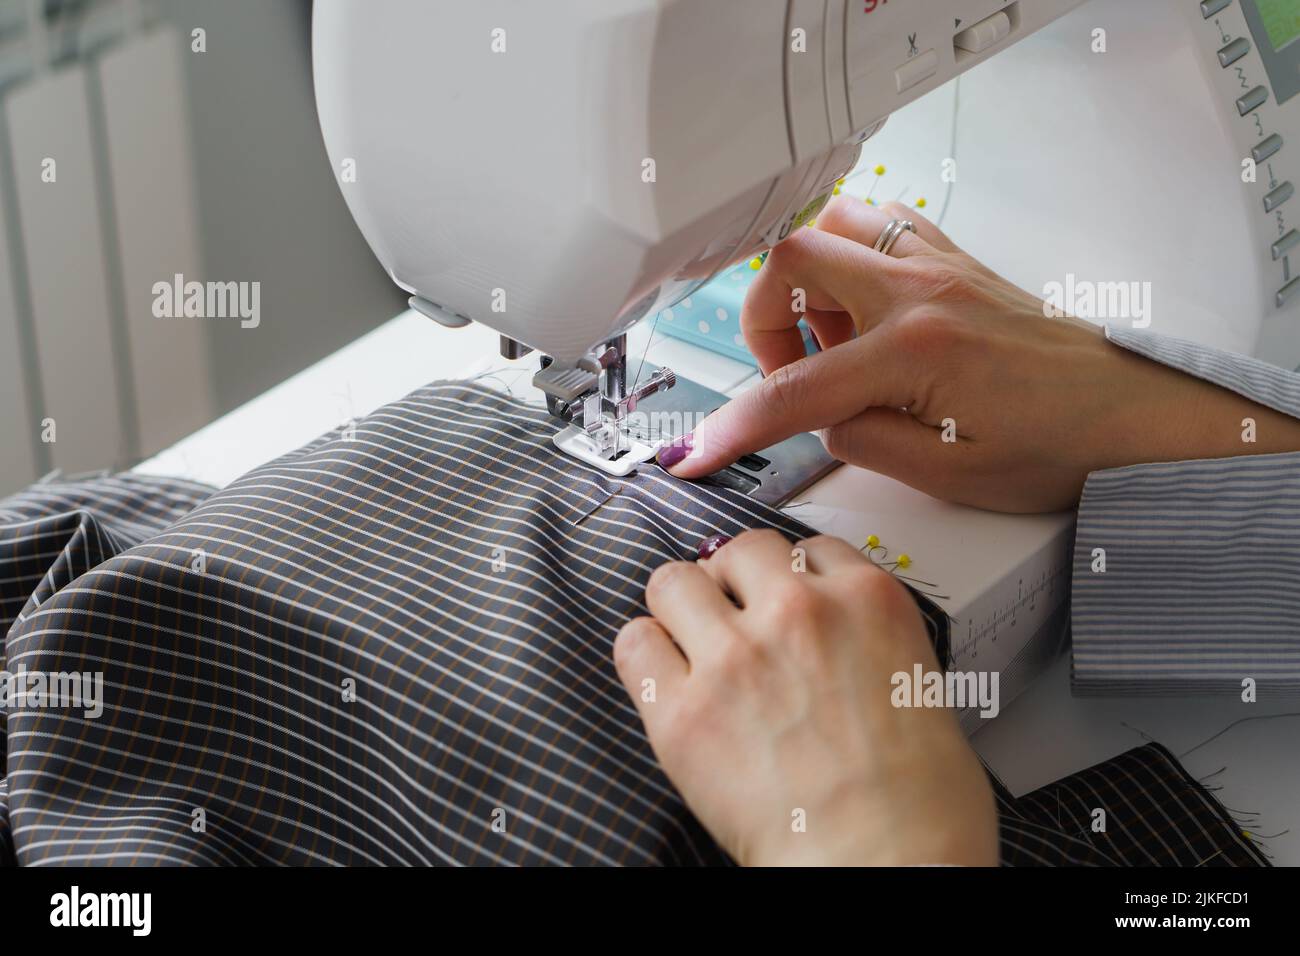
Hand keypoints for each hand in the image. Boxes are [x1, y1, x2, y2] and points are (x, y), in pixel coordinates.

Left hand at [612, 530, 997, 866]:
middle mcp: (798, 612)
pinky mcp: (681, 710)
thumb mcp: (921, 686)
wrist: (883, 865)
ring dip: (681, 606)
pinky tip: (662, 676)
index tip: (780, 595)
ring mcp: (734, 656)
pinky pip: (634, 644)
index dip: (789, 574)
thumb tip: (836, 648)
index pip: (808, 548)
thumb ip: (868, 643)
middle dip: (733, 581)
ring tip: (691, 641)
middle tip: (734, 618)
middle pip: (738, 550)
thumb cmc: (920, 805)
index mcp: (866, 602)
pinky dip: (644, 653)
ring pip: (674, 581)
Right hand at [659, 198, 1299, 511]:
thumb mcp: (946, 475)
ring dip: (807, 279)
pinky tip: (865, 305)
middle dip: (763, 320)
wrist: (1132, 415)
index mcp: (913, 354)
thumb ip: (861, 441)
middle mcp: (918, 293)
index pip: (792, 392)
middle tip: (789, 372)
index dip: (731, 429)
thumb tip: (821, 418)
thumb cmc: (1060, 448)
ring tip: (831, 338)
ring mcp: (938, 266)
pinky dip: (850, 253)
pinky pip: (879, 222)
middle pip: (790, 260)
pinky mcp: (954, 261)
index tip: (697, 453)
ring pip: (831, 222)